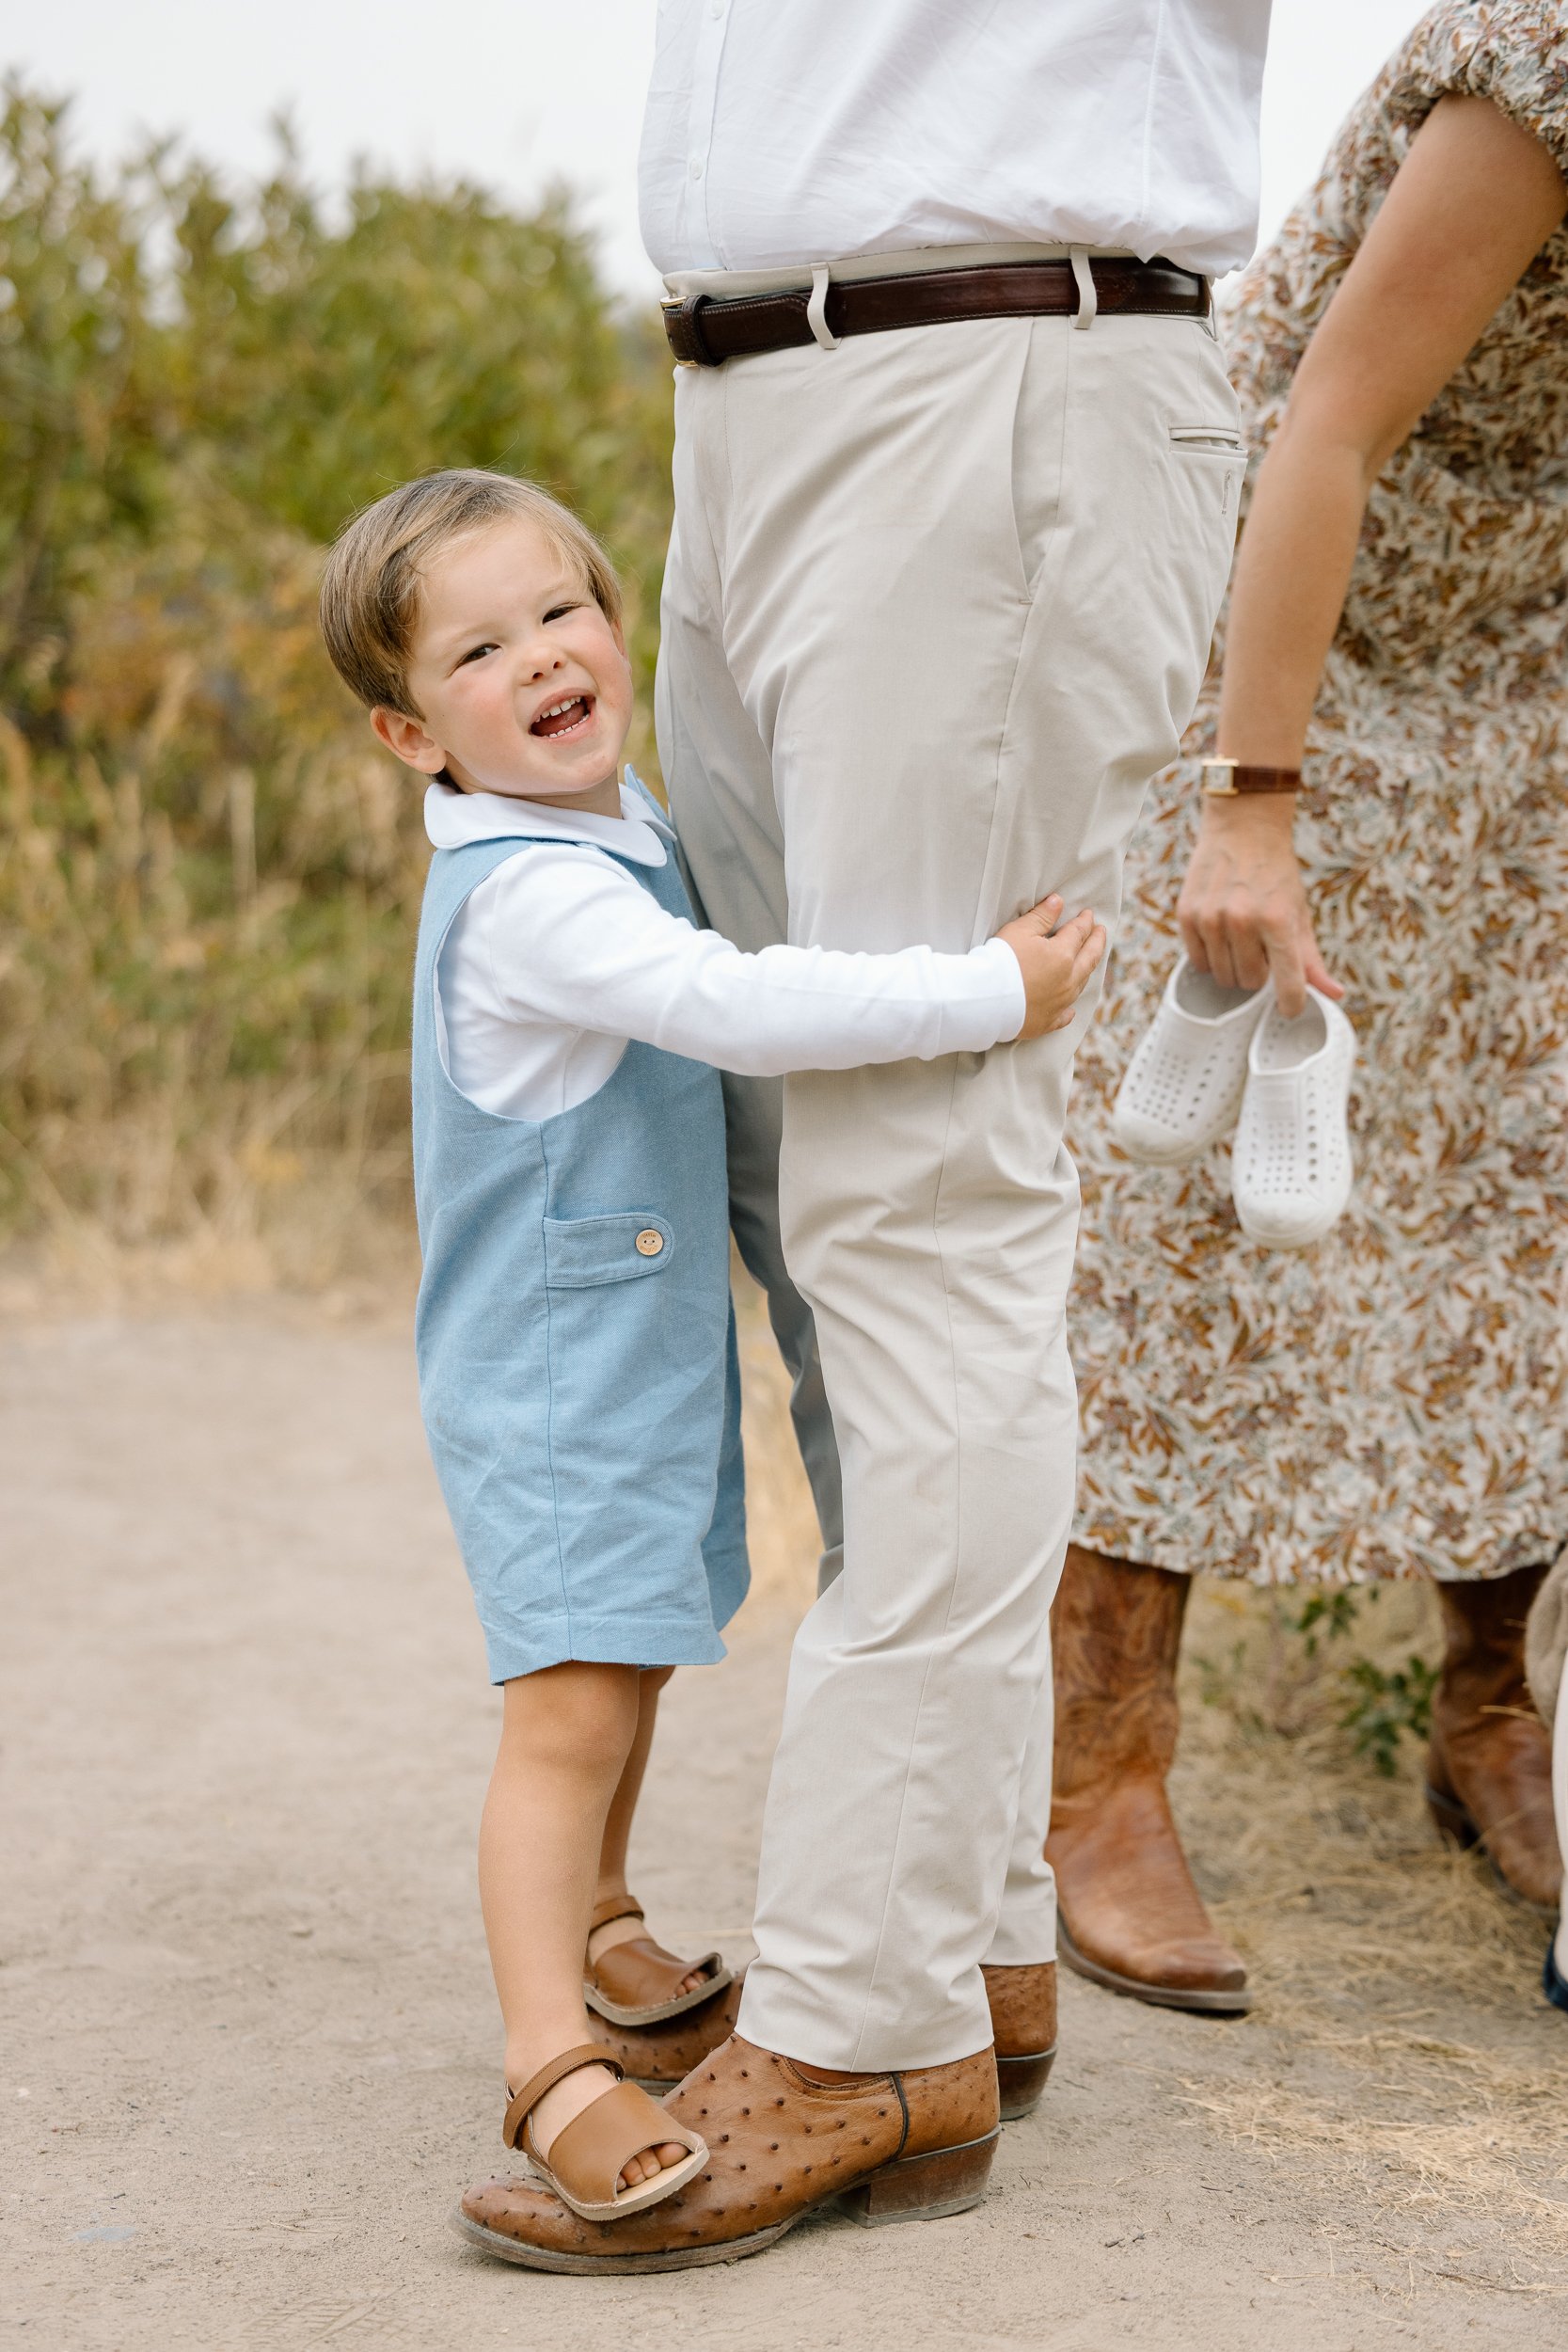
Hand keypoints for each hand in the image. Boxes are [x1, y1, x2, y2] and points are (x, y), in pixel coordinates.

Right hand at [998, 895, 1107, 1039]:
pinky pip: (1064, 1017)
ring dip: (1086, 971)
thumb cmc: (1000, 961)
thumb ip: (1041, 916)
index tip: (1088, 914)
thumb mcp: (1019, 931)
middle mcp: (1067, 980)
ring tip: (1089, 962)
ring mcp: (1059, 1003)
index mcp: (1063, 955)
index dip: (1084, 921)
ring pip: (1080, 985)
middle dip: (1097, 942)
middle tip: (1101, 932)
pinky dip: (1069, 1011)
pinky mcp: (1046, 1022)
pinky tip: (1071, 1009)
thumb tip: (1058, 901)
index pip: (1078, 933)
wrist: (985, 1000)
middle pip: (1089, 958)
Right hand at [1176, 797, 1340, 1019]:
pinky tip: (1220, 934)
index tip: (1290, 1008)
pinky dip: (1211, 956)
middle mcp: (1243, 921)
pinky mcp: (1187, 916)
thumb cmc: (1276, 873)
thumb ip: (1311, 958)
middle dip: (1259, 973)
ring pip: (1223, 976)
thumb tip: (1333, 994)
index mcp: (1279, 921)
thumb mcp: (1299, 912)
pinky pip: (1198, 962)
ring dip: (1234, 965)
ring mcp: (1212, 919)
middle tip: (1262, 947)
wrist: (1243, 828)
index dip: (1291, 1004)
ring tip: (1241, 938)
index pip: (1287, 985)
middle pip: (1250, 983)